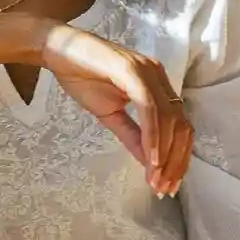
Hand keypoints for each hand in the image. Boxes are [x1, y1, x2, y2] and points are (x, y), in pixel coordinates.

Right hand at [40, 24, 192, 195]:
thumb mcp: (110, 115)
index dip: (178, 158)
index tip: (167, 185)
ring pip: (169, 119)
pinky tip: (150, 159)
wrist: (57, 50)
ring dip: (164, 154)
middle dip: (175, 162)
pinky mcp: (132, 71)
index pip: (180, 126)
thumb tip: (150, 163)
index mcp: (158, 85)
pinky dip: (153, 136)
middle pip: (181, 125)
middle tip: (163, 189)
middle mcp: (159, 76)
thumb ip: (133, 136)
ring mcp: (147, 72)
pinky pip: (150, 109)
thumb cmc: (81, 77)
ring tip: (155, 180)